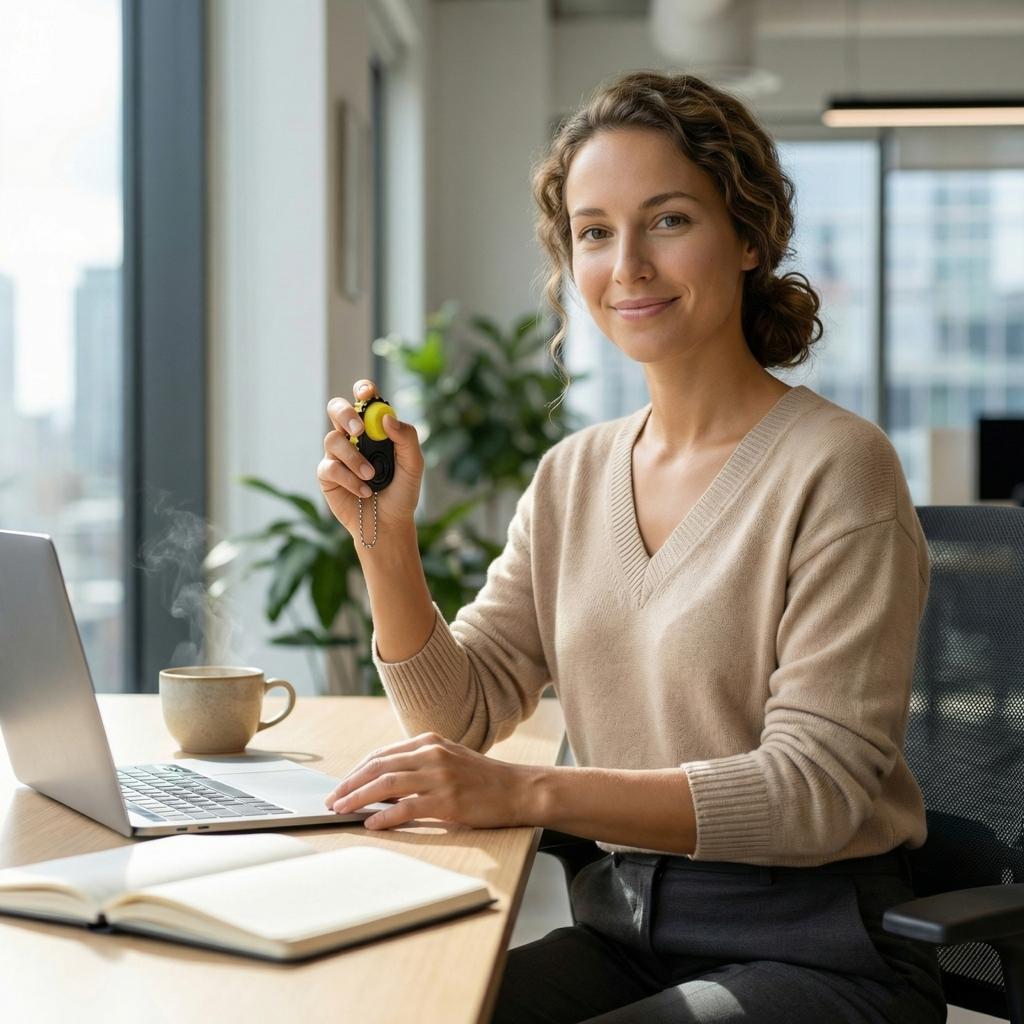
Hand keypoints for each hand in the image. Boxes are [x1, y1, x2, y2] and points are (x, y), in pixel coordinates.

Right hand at [318, 379, 423, 537]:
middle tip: (359, 429)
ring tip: (371, 475)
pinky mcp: (327, 474)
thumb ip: (407, 439)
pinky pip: (330, 467)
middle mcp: (353, 437)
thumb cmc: (403, 492)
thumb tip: (387, 418)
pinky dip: (349, 479)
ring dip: (353, 457)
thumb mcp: (413, 465)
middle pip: (336, 408)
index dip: (363, 390)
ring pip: (332, 439)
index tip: (367, 392)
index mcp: (375, 428)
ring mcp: (337, 454)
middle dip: (345, 413)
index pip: (364, 400)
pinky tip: (364, 491)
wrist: (389, 524)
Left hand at [324, 731, 538, 830]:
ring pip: (386, 784)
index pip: (381, 754)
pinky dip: (385, 816)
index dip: (356, 771)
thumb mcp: (448, 759)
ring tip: (342, 810)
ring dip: (358, 798)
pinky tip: (372, 823)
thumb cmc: (482, 779)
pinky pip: (407, 807)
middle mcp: (432, 753)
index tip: (341, 786)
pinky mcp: (448, 800)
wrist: (518, 789)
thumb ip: (419, 765)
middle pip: (378, 766)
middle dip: (349, 784)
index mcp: (429, 741)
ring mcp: (440, 776)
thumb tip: (381, 785)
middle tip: (332, 800)